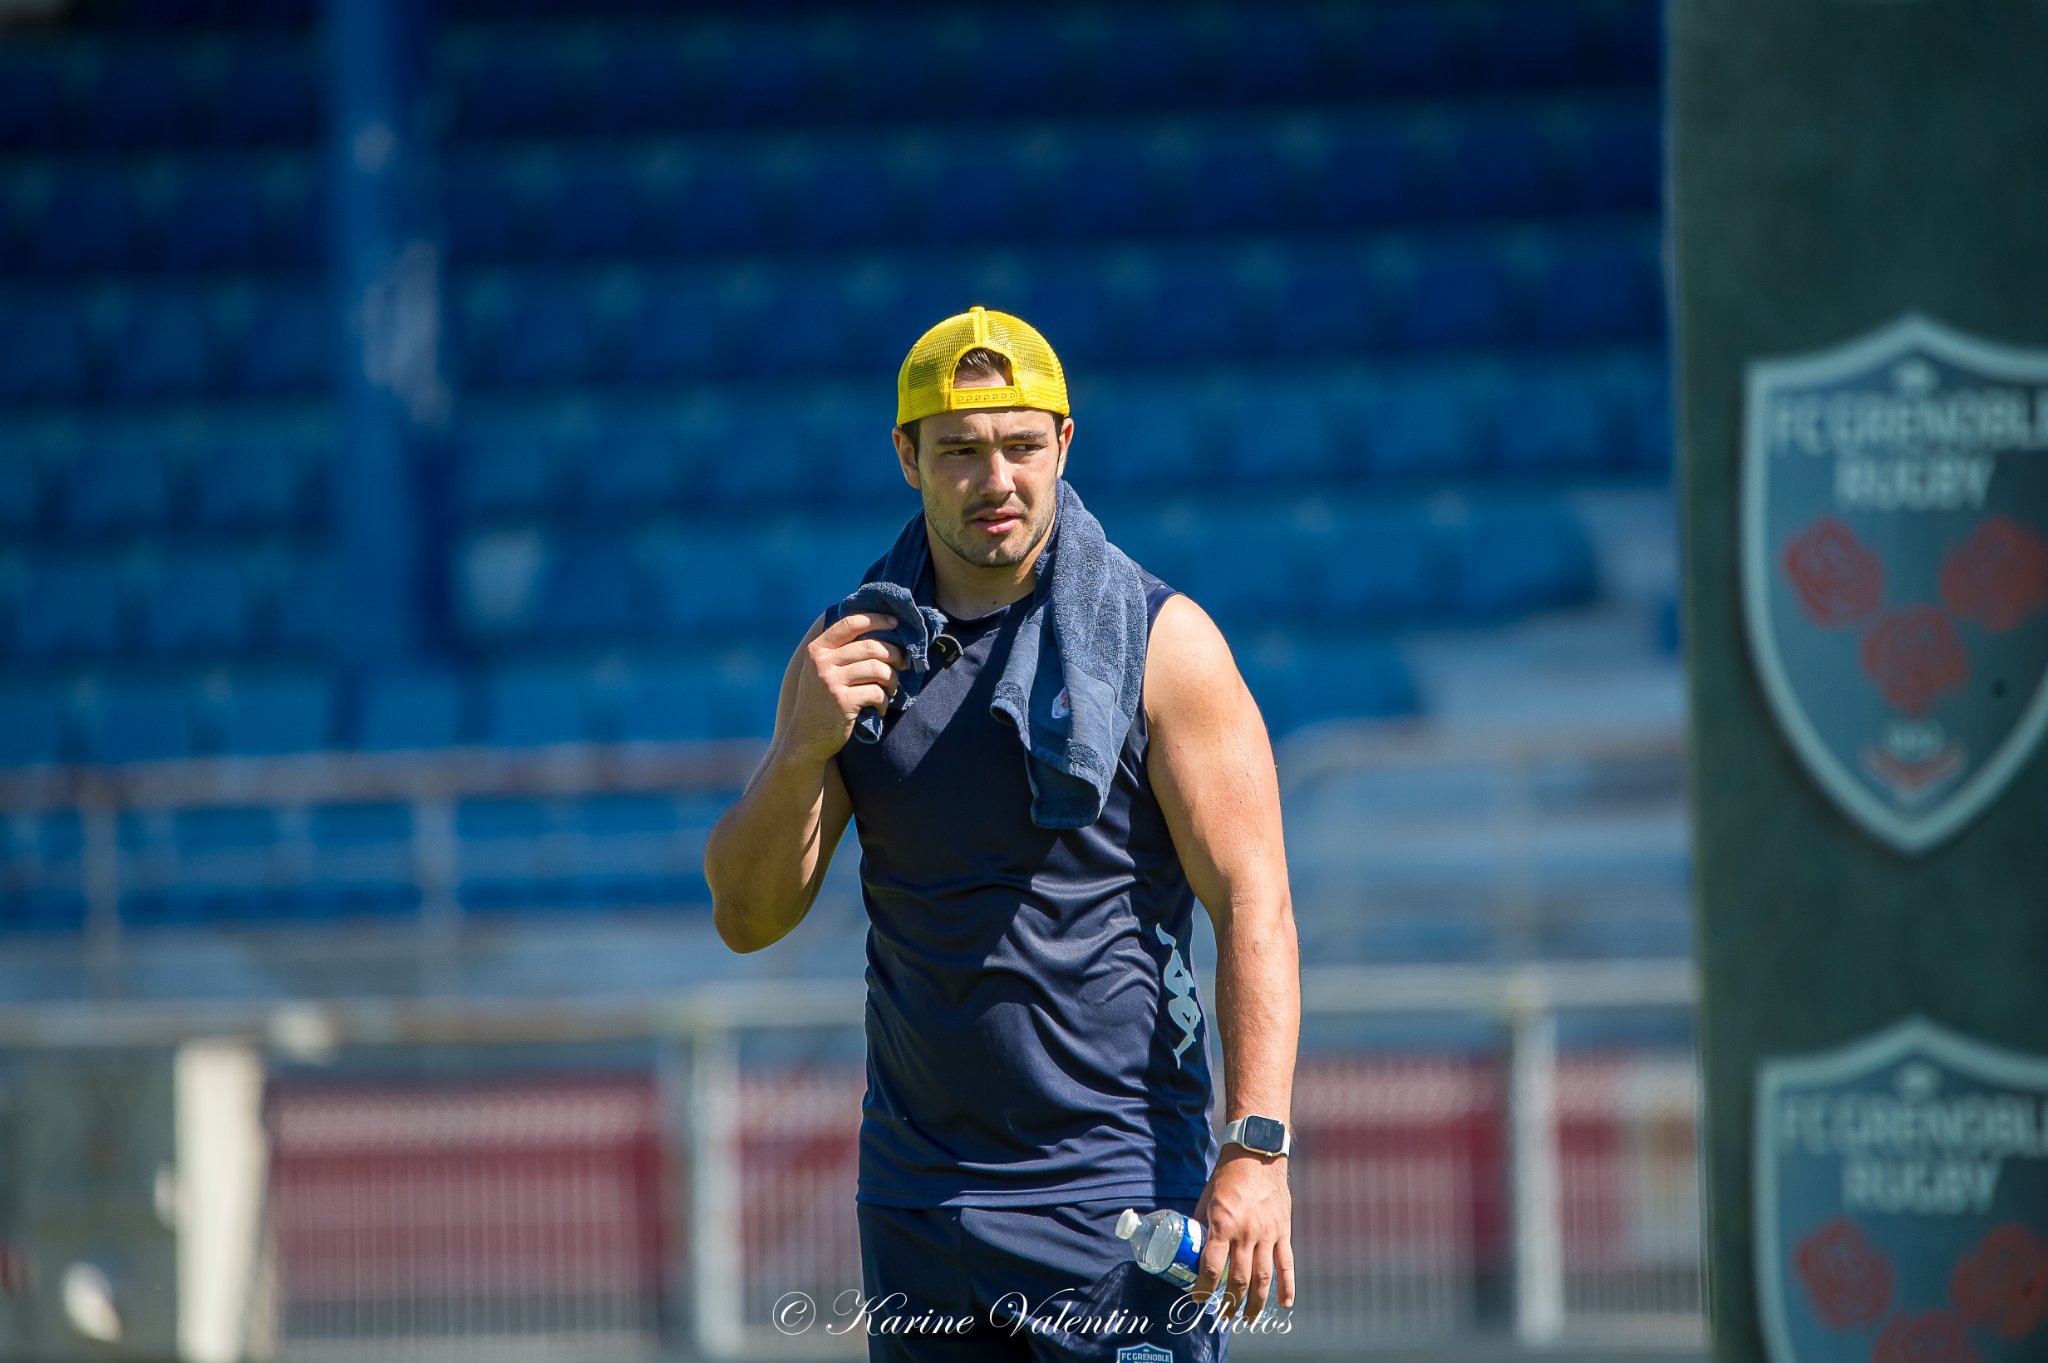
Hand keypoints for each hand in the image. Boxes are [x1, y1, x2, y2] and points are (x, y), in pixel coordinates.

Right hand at [785, 612, 906, 762]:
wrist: (805, 738)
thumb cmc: (821, 702)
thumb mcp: (821, 671)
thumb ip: (841, 651)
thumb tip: (882, 631)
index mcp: (817, 649)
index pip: (851, 623)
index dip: (877, 620)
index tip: (895, 623)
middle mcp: (822, 662)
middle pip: (871, 647)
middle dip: (894, 654)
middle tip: (903, 664)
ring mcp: (831, 681)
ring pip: (878, 669)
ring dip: (892, 679)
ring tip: (891, 689)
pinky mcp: (842, 702)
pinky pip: (877, 692)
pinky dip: (884, 701)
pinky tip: (880, 708)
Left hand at [1190, 1146, 1293, 1321]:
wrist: (1257, 1155)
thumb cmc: (1227, 1177)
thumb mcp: (1206, 1200)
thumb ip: (1201, 1225)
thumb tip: (1189, 1247)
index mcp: (1223, 1225)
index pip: (1212, 1267)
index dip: (1204, 1288)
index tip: (1199, 1299)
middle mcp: (1246, 1233)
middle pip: (1238, 1279)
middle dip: (1230, 1302)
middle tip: (1223, 1314)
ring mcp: (1267, 1233)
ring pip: (1262, 1278)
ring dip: (1255, 1303)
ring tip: (1248, 1318)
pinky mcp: (1283, 1231)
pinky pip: (1286, 1264)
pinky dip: (1287, 1286)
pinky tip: (1285, 1304)